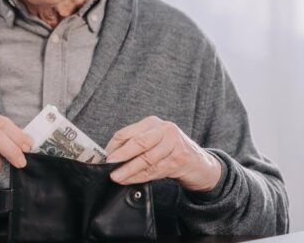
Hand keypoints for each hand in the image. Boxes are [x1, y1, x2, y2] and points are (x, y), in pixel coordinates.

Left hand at [105, 116, 220, 191]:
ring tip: (116, 177)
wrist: (200, 164)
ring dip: (129, 170)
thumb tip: (110, 155)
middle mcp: (164, 130)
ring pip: (146, 159)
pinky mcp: (178, 160)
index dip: (114, 145)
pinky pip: (154, 170)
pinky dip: (140, 176)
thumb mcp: (154, 142)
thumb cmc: (171, 152)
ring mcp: (173, 144)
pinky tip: (130, 180)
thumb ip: (135, 145)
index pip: (127, 132)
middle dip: (121, 155)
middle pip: (138, 143)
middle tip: (108, 165)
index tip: (103, 156)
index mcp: (153, 123)